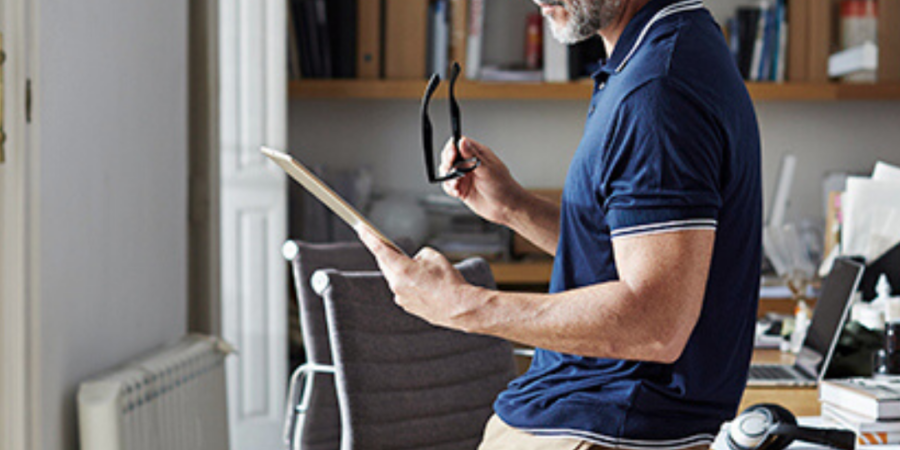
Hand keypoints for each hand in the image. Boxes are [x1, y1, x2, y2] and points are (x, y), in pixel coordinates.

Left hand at [355, 226, 483, 330]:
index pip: (380, 249)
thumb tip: (415, 261)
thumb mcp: (434, 257)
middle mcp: (397, 285)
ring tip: (419, 269)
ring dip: (401, 270)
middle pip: (385, 264)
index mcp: (402, 269)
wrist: (460, 308)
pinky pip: (402, 289)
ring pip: (394, 277)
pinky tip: (423, 283)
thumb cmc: (450, 284)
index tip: (361, 229)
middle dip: (387, 254)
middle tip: (390, 245)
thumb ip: (419, 255)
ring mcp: (401, 297)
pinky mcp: (407, 306)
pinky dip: (408, 283)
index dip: (369, 237)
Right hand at [441, 137, 525, 225]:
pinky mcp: (462, 189)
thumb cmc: (503, 186)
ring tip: (456, 184)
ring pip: (447, 171)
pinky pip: (448, 186)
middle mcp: (469, 164)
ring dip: (449, 178)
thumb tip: (462, 141)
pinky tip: (457, 192)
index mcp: (477, 154)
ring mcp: (465, 176)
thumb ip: (472, 156)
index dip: (452, 147)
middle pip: (449, 157)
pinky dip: (450, 188)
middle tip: (452, 171)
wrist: (505, 207)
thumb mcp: (487, 169)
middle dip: (447, 163)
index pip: (459, 143)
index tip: (452, 155)